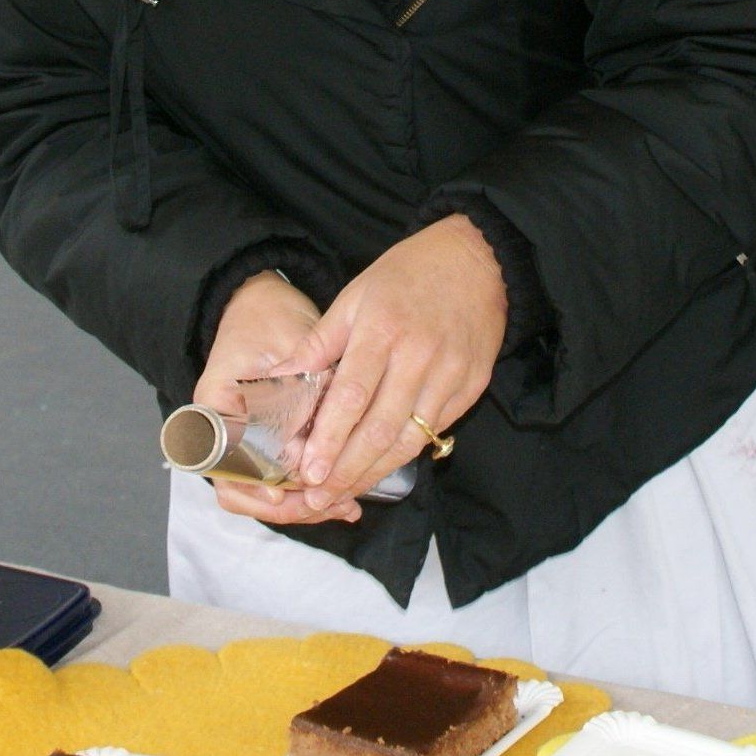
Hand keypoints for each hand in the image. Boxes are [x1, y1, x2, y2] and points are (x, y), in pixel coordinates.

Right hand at [191, 273, 330, 528]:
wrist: (264, 300)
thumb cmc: (268, 315)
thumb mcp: (285, 347)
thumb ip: (298, 389)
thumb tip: (316, 437)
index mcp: (214, 410)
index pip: (226, 468)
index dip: (254, 488)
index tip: (283, 492)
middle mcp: (224, 432)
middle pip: (248, 490)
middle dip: (291, 505)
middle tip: (331, 503)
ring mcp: (248, 439)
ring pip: (270, 489)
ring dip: (307, 502)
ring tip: (347, 504)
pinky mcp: (272, 438)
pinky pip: (287, 475)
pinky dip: (314, 486)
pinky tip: (348, 491)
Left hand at [275, 216, 509, 523]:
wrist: (478, 259)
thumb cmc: (407, 275)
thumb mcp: (354, 296)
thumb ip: (318, 343)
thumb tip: (278, 379)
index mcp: (383, 329)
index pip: (351, 396)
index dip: (329, 439)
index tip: (308, 471)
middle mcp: (420, 356)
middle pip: (380, 428)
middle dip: (347, 469)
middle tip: (319, 496)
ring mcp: (451, 374)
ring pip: (410, 439)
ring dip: (375, 471)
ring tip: (345, 492)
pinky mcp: (473, 385)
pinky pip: (436, 430)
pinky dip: (407, 453)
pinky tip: (383, 466)